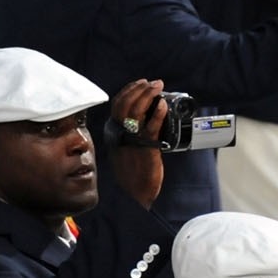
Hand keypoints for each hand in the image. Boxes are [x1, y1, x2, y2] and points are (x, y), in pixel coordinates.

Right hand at [108, 78, 166, 208]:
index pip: (117, 105)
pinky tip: (163, 105)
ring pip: (137, 111)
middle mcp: (120, 134)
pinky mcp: (145, 148)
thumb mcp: (123, 149)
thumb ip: (128, 134)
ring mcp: (132, 140)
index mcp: (114, 133)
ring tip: (158, 87)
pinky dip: (157, 113)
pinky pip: (151, 126)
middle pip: (125, 104)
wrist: (133, 195)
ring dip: (148, 95)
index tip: (140, 83)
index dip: (128, 90)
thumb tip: (142, 117)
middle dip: (139, 88)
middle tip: (153, 83)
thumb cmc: (131, 173)